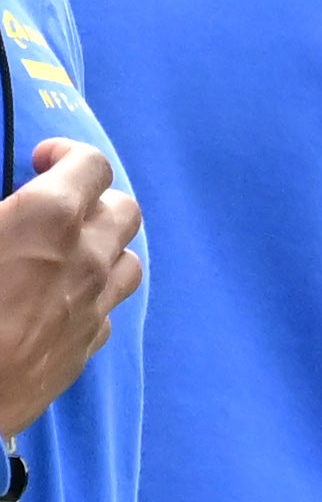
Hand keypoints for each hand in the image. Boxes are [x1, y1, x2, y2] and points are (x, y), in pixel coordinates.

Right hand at [0, 142, 141, 435]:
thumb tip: (8, 209)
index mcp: (49, 218)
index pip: (92, 166)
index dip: (67, 156)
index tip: (40, 161)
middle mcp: (87, 257)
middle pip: (125, 211)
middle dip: (95, 198)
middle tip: (55, 205)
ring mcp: (95, 304)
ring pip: (129, 260)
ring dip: (104, 246)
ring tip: (67, 249)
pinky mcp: (89, 345)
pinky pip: (109, 307)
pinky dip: (93, 293)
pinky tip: (59, 297)